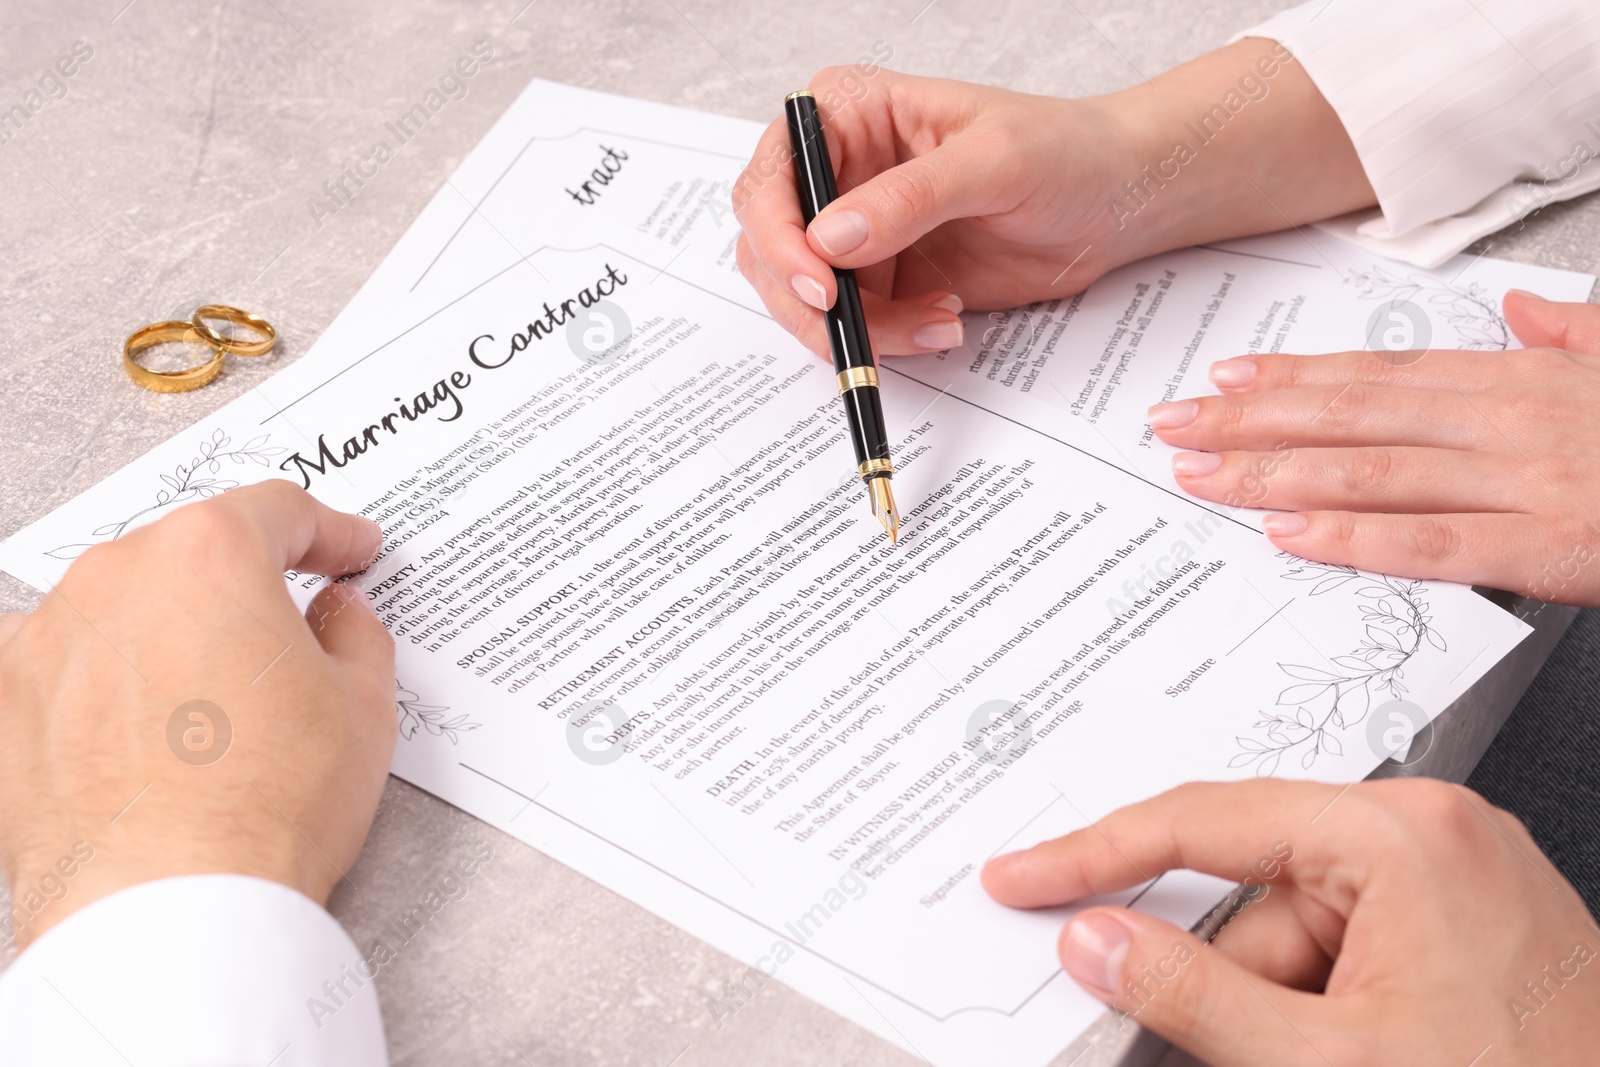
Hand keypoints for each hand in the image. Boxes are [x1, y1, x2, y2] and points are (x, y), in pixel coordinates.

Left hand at [0, 481, 393, 949]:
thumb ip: (357, 636)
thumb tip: (339, 618)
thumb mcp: (366, 707)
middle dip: (242, 585)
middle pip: (191, 552)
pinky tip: (141, 728)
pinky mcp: (5, 704)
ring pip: (122, 605)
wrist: (172, 911)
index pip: (278, 513)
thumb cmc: (262, 809)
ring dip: (168, 631)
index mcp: (209, 554)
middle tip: (287, 632)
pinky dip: (100, 681)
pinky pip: (61, 666)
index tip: (347, 552)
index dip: (329, 532)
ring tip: (212, 699)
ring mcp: (48, 638)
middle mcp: (116, 577)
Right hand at [734, 40, 1373, 357]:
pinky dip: (887, 341)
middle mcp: (838, 172)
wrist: (1116, 202)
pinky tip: (943, 326)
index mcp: (848, 115)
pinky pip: (854, 326)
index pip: (773, 177)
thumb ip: (909, 198)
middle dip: (811, 300)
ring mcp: (856, 231)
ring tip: (936, 323)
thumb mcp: (992, 162)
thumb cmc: (1064, 152)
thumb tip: (832, 239)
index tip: (821, 284)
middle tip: (860, 330)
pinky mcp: (882, 280)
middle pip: (770, 247)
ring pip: (805, 298)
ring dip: (860, 328)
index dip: (780, 237)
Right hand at [982, 778, 1599, 1065]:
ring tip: (1333, 1060)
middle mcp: (1431, 832)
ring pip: (1301, 932)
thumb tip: (1100, 941)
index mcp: (1399, 834)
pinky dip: (1328, 1009)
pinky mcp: (1467, 920)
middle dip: (1234, 986)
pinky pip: (1350, 946)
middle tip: (1244, 1051)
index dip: (1096, 857)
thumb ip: (1193, 996)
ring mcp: (1455, 874)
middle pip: (1257, 893)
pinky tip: (1358, 1050)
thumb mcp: (1327, 1062)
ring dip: (1287, 1013)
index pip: (1204, 824)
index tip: (1029, 878)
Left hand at [1151, 291, 1599, 603]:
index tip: (1225, 379)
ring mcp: (1528, 480)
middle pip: (1355, 415)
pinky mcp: (1553, 544)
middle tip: (1170, 425)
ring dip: (1272, 472)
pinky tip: (1284, 532)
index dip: (1297, 377)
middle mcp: (1510, 419)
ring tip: (1198, 476)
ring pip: (1373, 471)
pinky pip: (1432, 542)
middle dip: (1252, 421)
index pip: (1382, 375)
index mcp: (1522, 379)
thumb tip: (1517, 309)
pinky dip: (1351, 535)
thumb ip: (1574, 336)